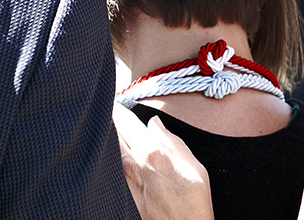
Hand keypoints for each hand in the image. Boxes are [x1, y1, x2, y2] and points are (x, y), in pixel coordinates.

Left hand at [113, 104, 212, 219]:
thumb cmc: (193, 203)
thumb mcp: (195, 166)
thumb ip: (172, 141)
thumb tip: (154, 123)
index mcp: (150, 151)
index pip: (122, 118)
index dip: (117, 107)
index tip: (116, 100)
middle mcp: (131, 164)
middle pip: (110, 132)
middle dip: (109, 121)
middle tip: (112, 112)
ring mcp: (123, 179)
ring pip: (109, 149)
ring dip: (110, 138)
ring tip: (116, 133)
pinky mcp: (122, 192)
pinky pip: (111, 167)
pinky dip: (111, 157)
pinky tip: (118, 156)